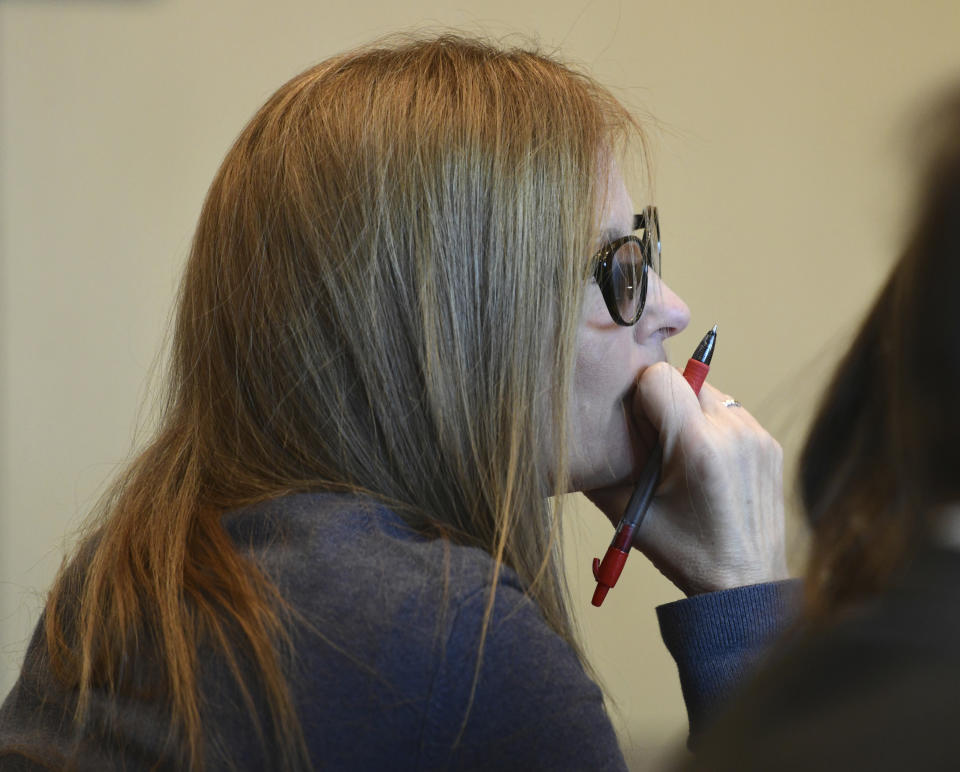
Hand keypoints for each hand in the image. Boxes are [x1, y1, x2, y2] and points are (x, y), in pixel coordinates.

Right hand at [586, 362, 787, 595]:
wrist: (745, 584)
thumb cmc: (685, 552)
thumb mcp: (630, 513)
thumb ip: (601, 469)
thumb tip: (579, 437)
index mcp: (695, 446)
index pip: (659, 376)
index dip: (640, 397)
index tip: (639, 430)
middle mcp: (731, 432)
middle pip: (684, 380)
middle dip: (664, 404)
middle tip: (658, 446)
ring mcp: (756, 435)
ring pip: (708, 393)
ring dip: (690, 412)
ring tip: (684, 457)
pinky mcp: (769, 443)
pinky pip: (730, 412)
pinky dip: (712, 427)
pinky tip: (708, 464)